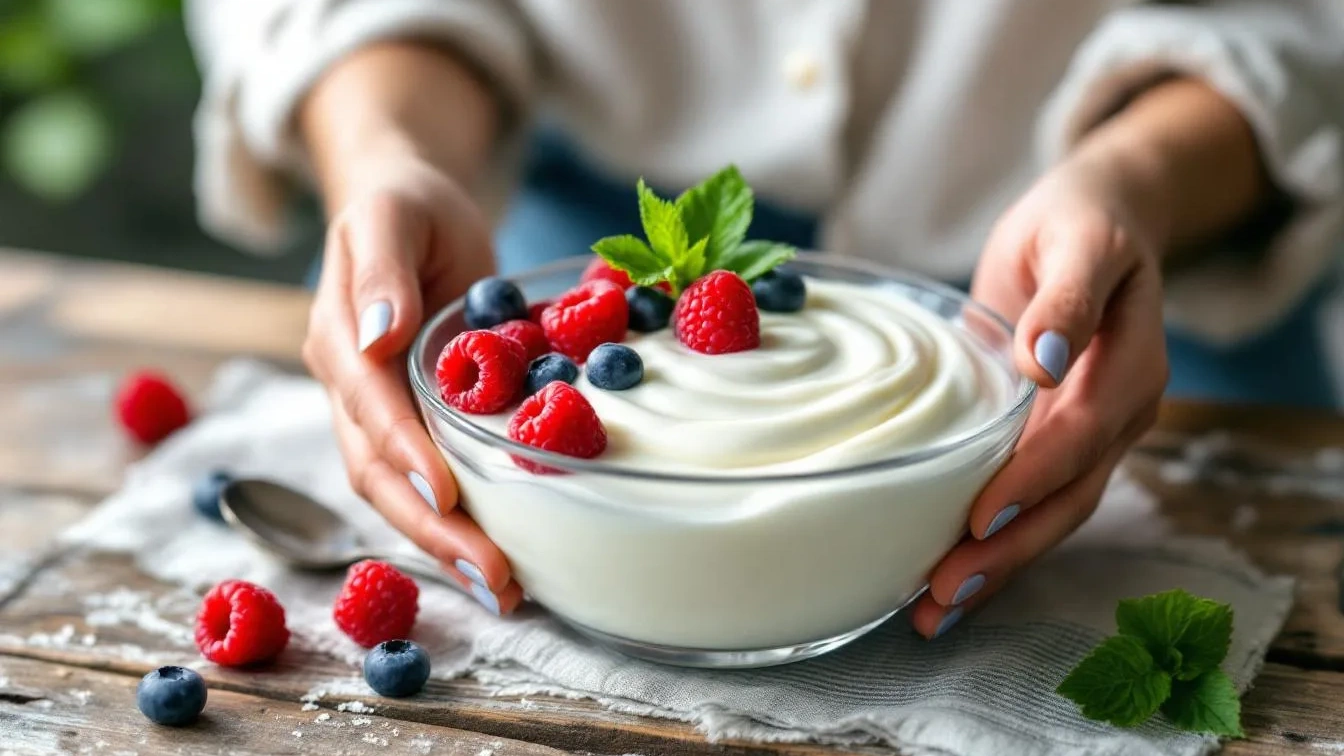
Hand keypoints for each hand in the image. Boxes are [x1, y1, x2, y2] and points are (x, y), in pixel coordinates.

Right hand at [302, 152, 523, 614]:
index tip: (444, 494)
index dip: (404, 452)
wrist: (407, 210)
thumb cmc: (404, 205)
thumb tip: (376, 331)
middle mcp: (351, 389)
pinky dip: (460, 523)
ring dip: (447, 544)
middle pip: (380, 473)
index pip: (369, 407)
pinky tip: (502, 556)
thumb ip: (380, 270)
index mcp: (339, 339)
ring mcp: (378, 414)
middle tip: (494, 574)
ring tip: (505, 588)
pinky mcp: (414, 425)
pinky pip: (428, 482)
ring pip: (400, 493)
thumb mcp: (392, 215)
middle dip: (433, 529)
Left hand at [910, 148, 1169, 637]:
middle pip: (1067, 497)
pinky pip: (1026, 502)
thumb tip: (1043, 360)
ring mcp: (1085, 437)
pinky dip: (990, 543)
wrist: (1095, 223)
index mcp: (1129, 368)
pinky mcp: (1049, 443)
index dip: (1032, 477)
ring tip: (933, 612)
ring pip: (1048, 516)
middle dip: (1007, 550)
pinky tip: (944, 579)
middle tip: (942, 593)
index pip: (1081, 435)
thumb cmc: (1080, 224)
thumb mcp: (1079, 240)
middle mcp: (1114, 416)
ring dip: (996, 565)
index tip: (980, 514)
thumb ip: (1067, 297)